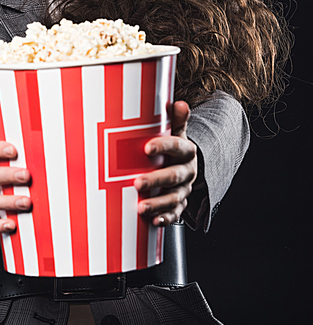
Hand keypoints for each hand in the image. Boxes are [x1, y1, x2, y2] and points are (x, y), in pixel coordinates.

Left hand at [134, 101, 196, 225]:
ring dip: (158, 204)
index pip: (177, 147)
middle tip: (137, 183)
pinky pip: (175, 215)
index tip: (147, 147)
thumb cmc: (173, 148)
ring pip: (173, 199)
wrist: (186, 168)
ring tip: (141, 207)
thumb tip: (178, 102)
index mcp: (187, 151)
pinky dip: (166, 219)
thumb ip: (175, 120)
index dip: (163, 146)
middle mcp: (187, 172)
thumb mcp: (176, 132)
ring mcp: (184, 190)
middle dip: (155, 180)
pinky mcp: (179, 205)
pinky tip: (155, 221)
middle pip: (173, 176)